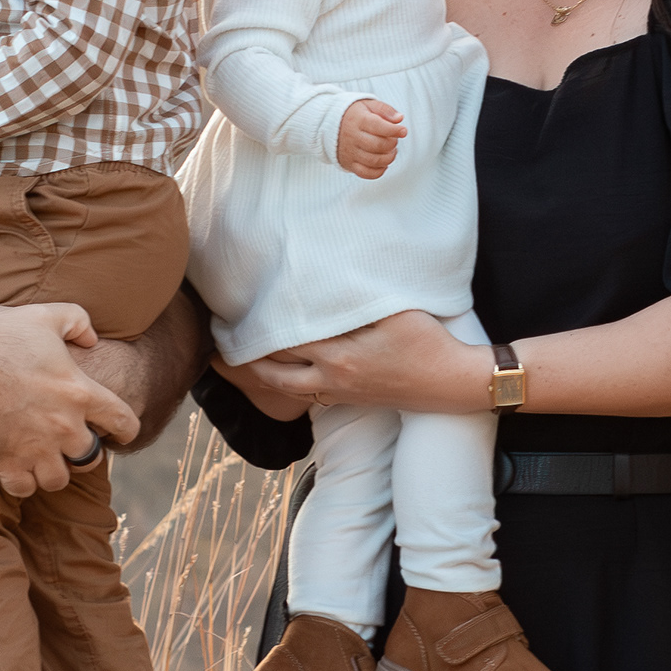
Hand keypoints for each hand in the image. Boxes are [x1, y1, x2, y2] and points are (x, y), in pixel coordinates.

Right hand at [0, 303, 135, 497]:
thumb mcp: (40, 316)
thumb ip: (76, 321)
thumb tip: (92, 338)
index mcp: (78, 392)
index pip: (121, 420)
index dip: (127, 429)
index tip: (123, 434)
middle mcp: (63, 427)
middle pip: (89, 456)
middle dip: (82, 453)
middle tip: (70, 446)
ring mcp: (35, 449)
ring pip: (58, 479)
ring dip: (53, 471)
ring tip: (44, 461)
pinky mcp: (5, 464)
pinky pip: (24, 488)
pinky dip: (22, 482)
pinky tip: (16, 470)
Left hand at [218, 309, 485, 416]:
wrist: (454, 384)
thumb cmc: (430, 341)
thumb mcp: (397, 308)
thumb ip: (362, 292)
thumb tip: (332, 270)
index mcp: (338, 354)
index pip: (284, 338)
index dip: (255, 327)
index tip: (231, 314)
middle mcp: (331, 377)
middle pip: (273, 369)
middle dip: (244, 355)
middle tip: (217, 341)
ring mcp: (339, 392)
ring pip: (285, 388)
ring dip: (259, 375)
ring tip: (235, 362)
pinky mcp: (349, 400)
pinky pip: (305, 395)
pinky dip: (284, 385)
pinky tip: (276, 375)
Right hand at [336, 97, 406, 178]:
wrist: (330, 125)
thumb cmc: (355, 115)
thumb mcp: (368, 105)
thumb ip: (385, 110)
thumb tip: (399, 119)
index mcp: (358, 120)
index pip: (379, 126)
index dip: (394, 130)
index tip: (403, 131)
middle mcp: (352, 137)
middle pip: (378, 145)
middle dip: (392, 144)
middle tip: (394, 140)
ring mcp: (350, 152)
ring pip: (374, 161)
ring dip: (388, 158)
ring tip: (391, 151)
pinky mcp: (349, 163)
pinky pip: (366, 173)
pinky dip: (379, 171)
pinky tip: (383, 163)